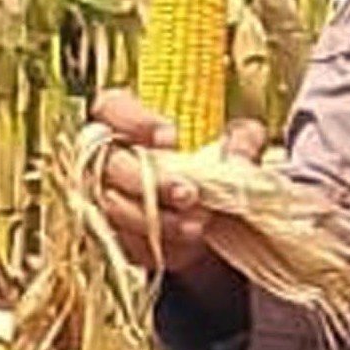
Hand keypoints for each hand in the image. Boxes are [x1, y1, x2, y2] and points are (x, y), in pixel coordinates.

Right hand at [88, 90, 267, 277]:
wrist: (212, 218)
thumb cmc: (212, 168)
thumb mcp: (236, 147)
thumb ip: (242, 139)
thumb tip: (241, 145)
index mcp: (127, 122)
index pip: (112, 107)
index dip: (134, 120)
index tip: (170, 138)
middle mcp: (108, 158)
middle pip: (110, 165)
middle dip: (149, 180)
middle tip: (189, 193)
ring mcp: (108, 198)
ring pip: (115, 207)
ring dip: (156, 218)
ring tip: (197, 224)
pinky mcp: (118, 235)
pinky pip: (127, 241)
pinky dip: (158, 242)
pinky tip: (186, 242)